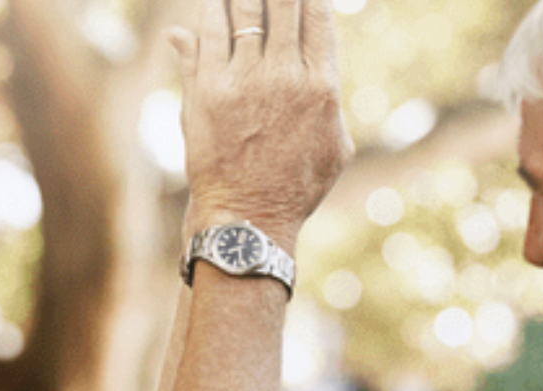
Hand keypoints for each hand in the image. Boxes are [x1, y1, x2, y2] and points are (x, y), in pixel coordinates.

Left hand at [169, 0, 353, 247]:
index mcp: (321, 87)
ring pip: (245, 13)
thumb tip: (323, 68)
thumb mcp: (333, 147)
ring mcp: (246, 81)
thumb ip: (330, 101)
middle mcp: (286, 76)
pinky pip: (210, 34)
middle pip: (283, 6)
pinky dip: (210, 9)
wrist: (249, 218)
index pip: (317, 18)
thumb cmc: (295, 188)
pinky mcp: (210, 91)